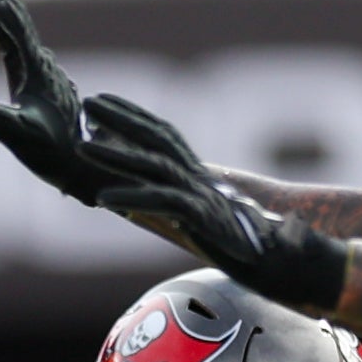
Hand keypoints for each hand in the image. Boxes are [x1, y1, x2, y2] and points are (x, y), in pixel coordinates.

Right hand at [0, 0, 115, 202]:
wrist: (87, 168)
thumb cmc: (56, 156)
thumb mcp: (20, 139)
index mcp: (34, 64)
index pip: (5, 16)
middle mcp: (37, 57)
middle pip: (8, 6)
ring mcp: (35, 65)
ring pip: (9, 17)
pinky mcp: (30, 78)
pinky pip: (7, 37)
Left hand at [76, 94, 351, 312]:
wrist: (280, 261)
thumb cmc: (243, 244)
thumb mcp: (201, 218)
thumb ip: (176, 204)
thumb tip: (139, 202)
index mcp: (197, 173)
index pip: (162, 134)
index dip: (133, 115)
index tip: (103, 101)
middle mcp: (198, 177)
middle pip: (156, 138)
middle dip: (120, 118)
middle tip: (86, 102)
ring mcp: (200, 194)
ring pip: (153, 166)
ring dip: (115, 155)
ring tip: (81, 147)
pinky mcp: (201, 218)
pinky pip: (162, 204)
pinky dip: (132, 198)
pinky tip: (102, 197)